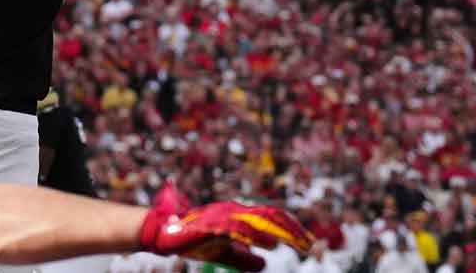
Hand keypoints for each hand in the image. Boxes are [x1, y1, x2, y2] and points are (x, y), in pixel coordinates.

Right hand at [138, 183, 312, 271]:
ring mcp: (224, 216)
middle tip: (310, 245)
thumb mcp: (224, 253)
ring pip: (259, 222)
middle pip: (270, 218)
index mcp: (238, 216)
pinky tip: (269, 244)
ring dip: (280, 233)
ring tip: (296, 244)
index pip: (270, 219)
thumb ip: (244, 258)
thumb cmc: (194, 240)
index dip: (291, 229)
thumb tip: (265, 263)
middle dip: (292, 231)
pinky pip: (238, 229)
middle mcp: (234, 212)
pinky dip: (256, 236)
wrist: (165, 234)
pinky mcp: (214, 224)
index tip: (308, 243)